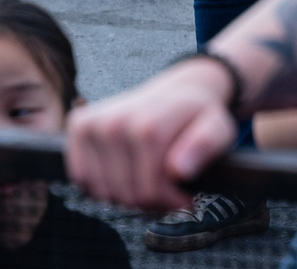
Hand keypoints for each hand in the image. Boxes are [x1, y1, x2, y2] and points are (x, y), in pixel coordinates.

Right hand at [65, 59, 238, 212]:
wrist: (174, 92)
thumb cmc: (197, 117)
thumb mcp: (218, 128)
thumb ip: (206, 146)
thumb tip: (178, 170)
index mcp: (147, 127)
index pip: (149, 193)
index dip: (171, 203)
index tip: (187, 198)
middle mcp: (113, 124)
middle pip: (126, 196)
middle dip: (151, 202)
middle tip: (168, 190)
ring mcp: (91, 124)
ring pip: (103, 194)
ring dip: (126, 196)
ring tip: (147, 180)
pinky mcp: (78, 126)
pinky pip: (82, 181)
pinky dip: (102, 185)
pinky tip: (123, 173)